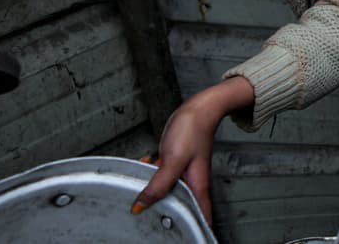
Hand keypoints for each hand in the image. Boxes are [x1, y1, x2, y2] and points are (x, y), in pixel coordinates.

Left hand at [133, 78, 252, 220]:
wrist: (198, 108)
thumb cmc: (193, 130)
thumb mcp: (173, 160)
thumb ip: (158, 185)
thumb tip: (141, 206)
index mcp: (196, 188)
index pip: (200, 219)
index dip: (195, 234)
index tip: (182, 241)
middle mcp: (191, 184)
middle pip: (180, 210)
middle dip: (165, 217)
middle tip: (148, 224)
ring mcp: (182, 174)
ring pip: (166, 194)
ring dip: (153, 196)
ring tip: (138, 199)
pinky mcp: (173, 164)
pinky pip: (159, 178)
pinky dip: (149, 177)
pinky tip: (142, 168)